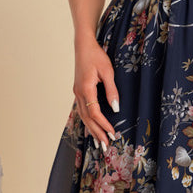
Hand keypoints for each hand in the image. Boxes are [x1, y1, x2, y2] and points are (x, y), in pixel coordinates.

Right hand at [73, 34, 119, 150]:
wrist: (83, 46)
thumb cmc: (96, 56)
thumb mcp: (108, 71)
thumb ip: (112, 90)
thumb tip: (116, 108)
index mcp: (86, 89)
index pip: (94, 112)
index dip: (103, 124)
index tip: (112, 133)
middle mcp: (79, 93)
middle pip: (87, 118)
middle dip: (96, 132)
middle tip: (105, 145)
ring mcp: (77, 93)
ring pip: (83, 116)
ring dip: (91, 129)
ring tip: (99, 142)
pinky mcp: (79, 91)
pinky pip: (82, 110)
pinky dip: (87, 121)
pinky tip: (92, 128)